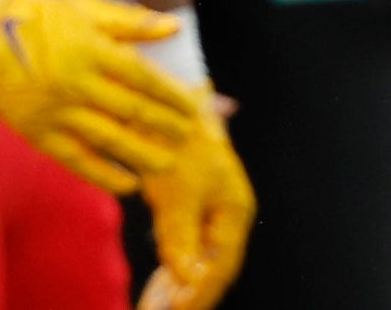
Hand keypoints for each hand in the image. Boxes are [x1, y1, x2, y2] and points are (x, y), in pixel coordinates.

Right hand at [0, 0, 206, 192]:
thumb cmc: (39, 16)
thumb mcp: (85, 7)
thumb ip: (131, 21)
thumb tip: (176, 27)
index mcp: (91, 48)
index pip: (143, 77)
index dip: (172, 94)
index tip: (194, 106)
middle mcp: (76, 81)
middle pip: (132, 110)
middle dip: (165, 126)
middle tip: (189, 137)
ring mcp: (56, 110)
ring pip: (108, 139)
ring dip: (142, 155)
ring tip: (167, 165)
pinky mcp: (38, 133)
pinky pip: (77, 160)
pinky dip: (104, 175)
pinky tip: (127, 185)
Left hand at [138, 93, 253, 309]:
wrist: (164, 101)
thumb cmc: (175, 142)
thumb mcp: (176, 193)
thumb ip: (180, 239)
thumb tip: (186, 280)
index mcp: (234, 211)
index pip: (221, 266)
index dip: (199, 294)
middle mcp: (225, 215)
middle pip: (210, 269)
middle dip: (186, 298)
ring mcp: (207, 212)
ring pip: (195, 263)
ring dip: (175, 290)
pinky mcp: (186, 207)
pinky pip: (182, 250)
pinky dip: (170, 272)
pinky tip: (155, 293)